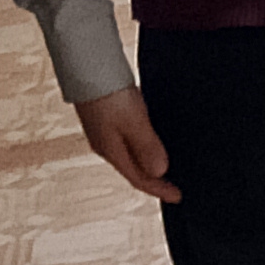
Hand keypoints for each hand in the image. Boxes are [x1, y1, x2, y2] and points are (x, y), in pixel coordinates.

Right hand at [73, 87, 177, 202]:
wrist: (86, 67)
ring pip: (130, 156)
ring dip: (147, 164)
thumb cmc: (108, 94)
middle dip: (153, 181)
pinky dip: (142, 148)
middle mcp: (106, 145)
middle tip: (173, 187)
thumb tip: (160, 172)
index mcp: (111, 151)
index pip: (138, 178)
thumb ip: (147, 146)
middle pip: (133, 170)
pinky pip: (128, 141)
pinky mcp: (107, 119)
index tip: (178, 197)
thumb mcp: (133, 121)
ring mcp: (105, 132)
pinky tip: (150, 141)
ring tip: (165, 169)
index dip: (159, 189)